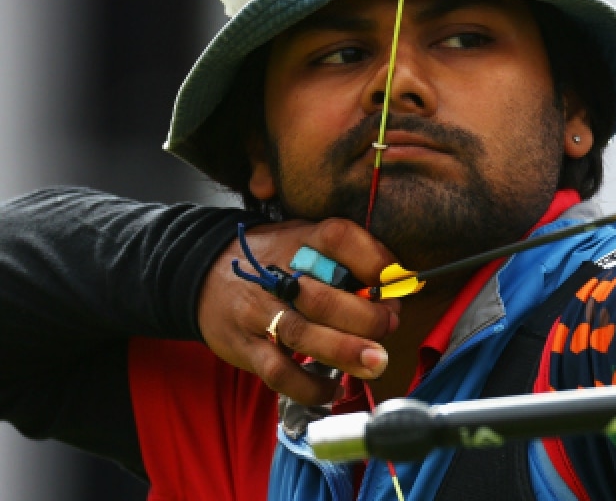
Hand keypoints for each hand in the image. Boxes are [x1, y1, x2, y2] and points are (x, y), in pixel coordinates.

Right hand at [197, 218, 401, 405]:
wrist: (204, 275)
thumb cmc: (274, 260)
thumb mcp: (306, 240)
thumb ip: (347, 259)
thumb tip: (397, 288)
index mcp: (300, 240)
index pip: (339, 238)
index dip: (374, 259)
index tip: (396, 280)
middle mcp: (278, 276)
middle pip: (325, 297)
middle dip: (367, 317)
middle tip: (389, 325)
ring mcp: (258, 312)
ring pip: (303, 335)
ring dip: (345, 351)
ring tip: (375, 362)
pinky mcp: (245, 347)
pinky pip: (279, 372)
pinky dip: (309, 387)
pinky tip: (333, 390)